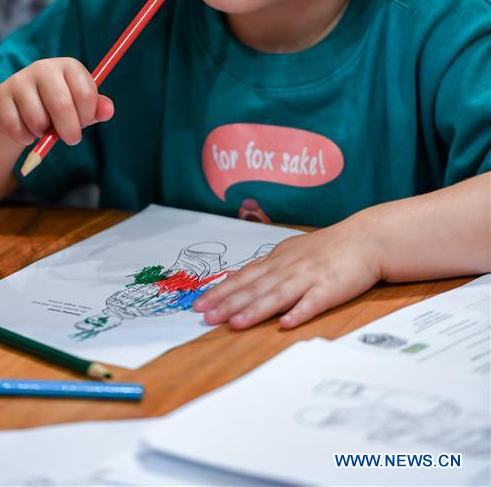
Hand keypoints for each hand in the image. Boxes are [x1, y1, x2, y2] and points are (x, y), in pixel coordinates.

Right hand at [0, 58, 114, 146]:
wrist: (19, 105)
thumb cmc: (58, 104)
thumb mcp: (80, 104)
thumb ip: (97, 108)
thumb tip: (108, 111)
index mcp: (68, 66)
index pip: (85, 94)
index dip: (88, 116)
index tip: (86, 122)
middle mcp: (43, 68)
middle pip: (61, 105)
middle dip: (69, 130)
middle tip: (72, 139)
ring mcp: (19, 80)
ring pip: (37, 119)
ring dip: (43, 133)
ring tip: (45, 128)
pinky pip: (15, 127)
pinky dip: (24, 137)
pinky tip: (27, 131)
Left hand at [192, 216, 381, 328]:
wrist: (365, 239)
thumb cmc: (326, 249)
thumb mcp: (291, 253)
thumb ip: (266, 268)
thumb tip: (236, 280)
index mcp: (278, 260)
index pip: (244, 276)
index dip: (221, 291)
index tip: (199, 304)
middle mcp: (289, 267)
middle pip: (255, 287)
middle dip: (228, 303)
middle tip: (206, 316)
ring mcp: (309, 277)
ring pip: (278, 295)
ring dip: (256, 310)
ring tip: (236, 324)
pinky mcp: (331, 288)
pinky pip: (313, 302)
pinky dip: (299, 313)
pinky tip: (286, 325)